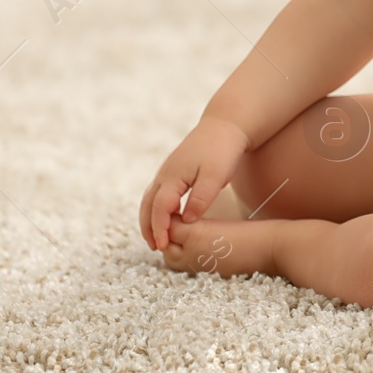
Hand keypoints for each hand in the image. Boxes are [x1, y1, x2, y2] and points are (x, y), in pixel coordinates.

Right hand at [139, 117, 249, 250]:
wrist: (225, 125)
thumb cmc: (223, 150)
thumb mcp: (216, 176)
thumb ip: (201, 198)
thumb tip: (187, 220)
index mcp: (173, 176)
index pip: (159, 208)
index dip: (159, 228)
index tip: (162, 246)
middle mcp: (165, 174)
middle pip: (148, 205)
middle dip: (148, 227)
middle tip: (155, 247)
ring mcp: (168, 171)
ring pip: (150, 199)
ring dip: (149, 219)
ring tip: (156, 238)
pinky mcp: (174, 171)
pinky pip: (157, 193)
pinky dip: (155, 209)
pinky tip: (166, 218)